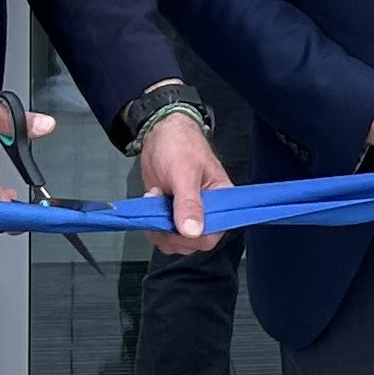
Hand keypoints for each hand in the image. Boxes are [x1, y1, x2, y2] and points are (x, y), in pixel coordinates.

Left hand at [136, 113, 227, 253]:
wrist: (159, 132)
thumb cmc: (179, 146)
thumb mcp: (184, 173)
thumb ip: (189, 203)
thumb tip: (192, 232)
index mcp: (222, 201)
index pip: (214, 233)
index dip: (195, 236)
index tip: (175, 226)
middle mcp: (207, 211)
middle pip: (193, 242)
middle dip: (171, 232)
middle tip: (159, 209)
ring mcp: (187, 214)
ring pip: (175, 241)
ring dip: (159, 228)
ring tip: (155, 199)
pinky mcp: (171, 214)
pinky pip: (163, 233)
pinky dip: (152, 223)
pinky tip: (151, 200)